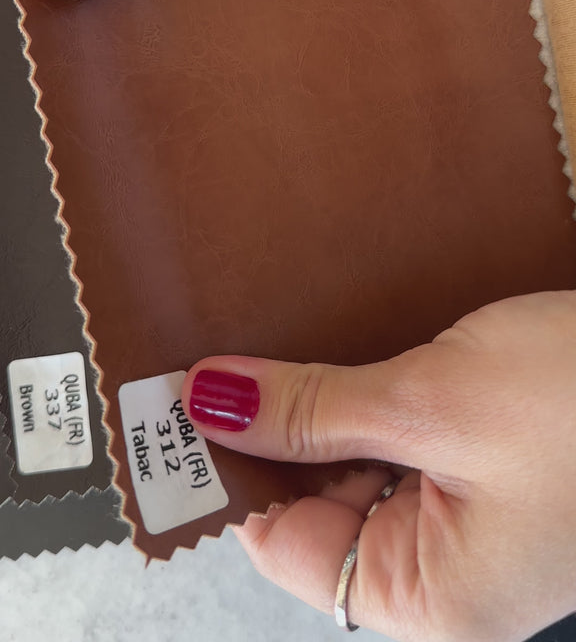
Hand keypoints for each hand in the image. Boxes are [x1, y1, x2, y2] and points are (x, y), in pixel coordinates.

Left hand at [182, 291, 575, 640]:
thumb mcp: (433, 399)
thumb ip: (315, 408)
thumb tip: (211, 405)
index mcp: (431, 596)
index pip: (284, 545)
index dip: (229, 476)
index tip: (175, 406)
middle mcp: (444, 569)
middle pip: (315, 503)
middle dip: (271, 433)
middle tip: (213, 353)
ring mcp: (466, 515)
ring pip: (354, 463)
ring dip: (318, 406)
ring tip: (269, 339)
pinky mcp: (482, 463)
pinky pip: (397, 437)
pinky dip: (362, 394)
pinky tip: (334, 346)